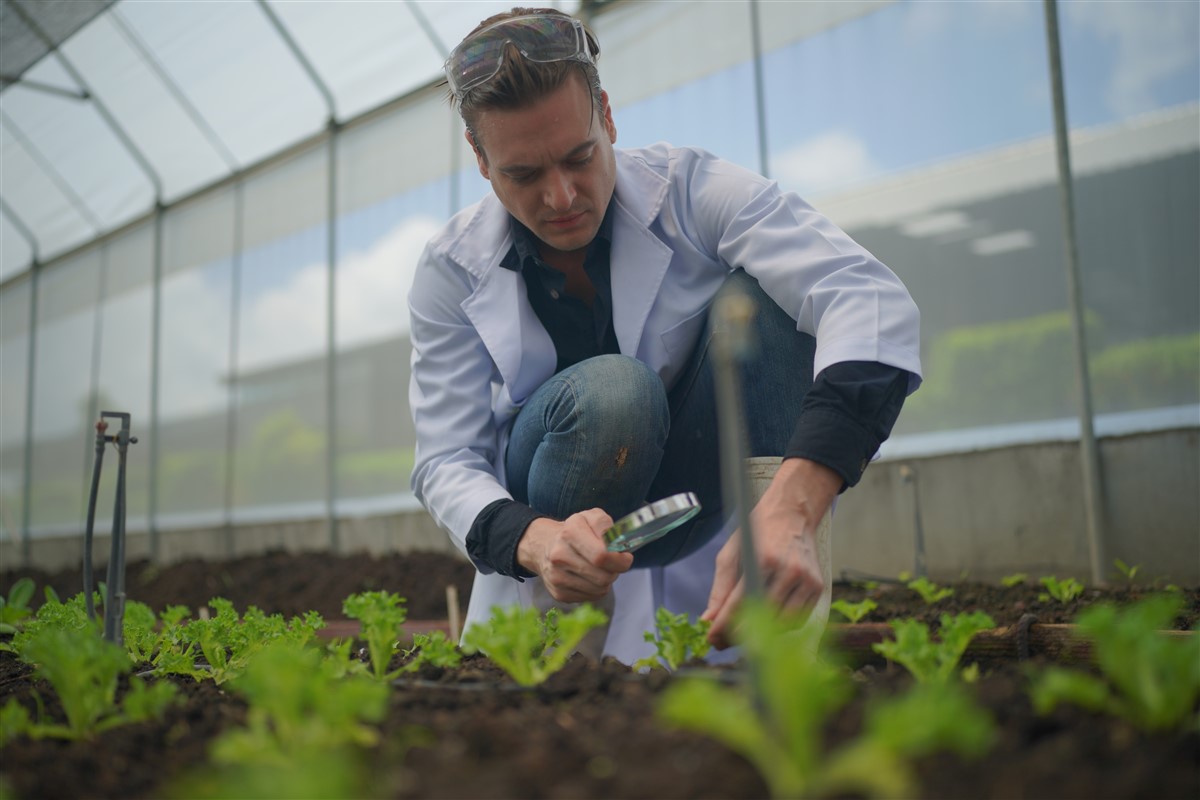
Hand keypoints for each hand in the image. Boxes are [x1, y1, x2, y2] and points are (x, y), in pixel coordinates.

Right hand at [516, 509, 633, 603]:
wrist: (544, 545)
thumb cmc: (575, 531)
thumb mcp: (591, 517)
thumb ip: (607, 526)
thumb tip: (618, 546)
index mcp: (569, 533)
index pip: (602, 556)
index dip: (620, 560)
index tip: (625, 557)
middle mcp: (559, 556)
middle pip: (603, 577)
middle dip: (615, 571)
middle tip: (612, 563)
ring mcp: (557, 577)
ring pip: (599, 589)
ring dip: (606, 581)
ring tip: (599, 569)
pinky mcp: (558, 594)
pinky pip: (591, 597)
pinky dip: (596, 589)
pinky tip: (589, 577)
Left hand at [701, 458, 839, 648]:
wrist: (793, 514)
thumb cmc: (758, 532)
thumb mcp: (732, 551)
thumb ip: (721, 587)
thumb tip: (709, 619)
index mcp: (764, 558)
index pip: (740, 602)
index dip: (724, 625)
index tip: (711, 638)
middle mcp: (788, 570)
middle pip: (762, 617)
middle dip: (739, 634)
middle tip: (723, 640)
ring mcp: (807, 580)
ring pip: (782, 624)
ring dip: (761, 635)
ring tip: (742, 634)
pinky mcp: (818, 587)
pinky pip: (799, 620)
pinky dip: (781, 627)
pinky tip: (767, 623)